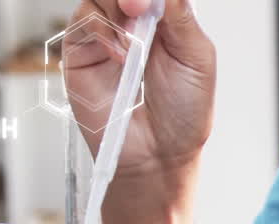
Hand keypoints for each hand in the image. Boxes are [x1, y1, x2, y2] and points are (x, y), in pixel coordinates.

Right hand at [65, 0, 215, 176]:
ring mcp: (105, 36)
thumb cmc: (182, 114)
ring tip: (134, 43)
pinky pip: (82, 23)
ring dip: (116, 12)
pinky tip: (119, 55)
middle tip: (140, 6)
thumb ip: (182, 18)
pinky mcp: (82, 53)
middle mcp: (133, 23)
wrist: (159, 153)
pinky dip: (101, 32)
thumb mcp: (196, 59)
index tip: (154, 1)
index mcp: (164, 20)